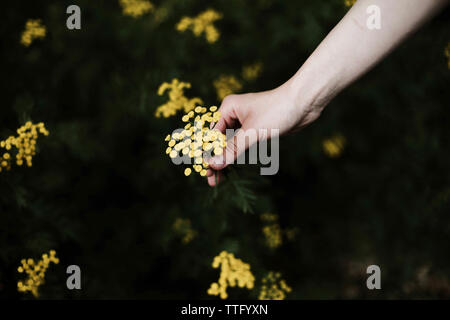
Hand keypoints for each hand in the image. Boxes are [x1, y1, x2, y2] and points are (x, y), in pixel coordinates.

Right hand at [206, 82, 324, 185]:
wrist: (304, 103)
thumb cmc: (277, 111)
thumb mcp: (252, 132)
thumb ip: (232, 150)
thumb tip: (213, 164)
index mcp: (228, 108)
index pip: (212, 134)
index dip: (208, 154)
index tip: (205, 172)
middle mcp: (234, 114)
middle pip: (219, 140)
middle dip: (216, 160)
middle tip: (211, 180)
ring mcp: (246, 121)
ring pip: (231, 144)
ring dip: (226, 160)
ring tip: (219, 179)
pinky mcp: (257, 129)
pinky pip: (242, 144)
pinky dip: (237, 155)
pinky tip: (232, 168)